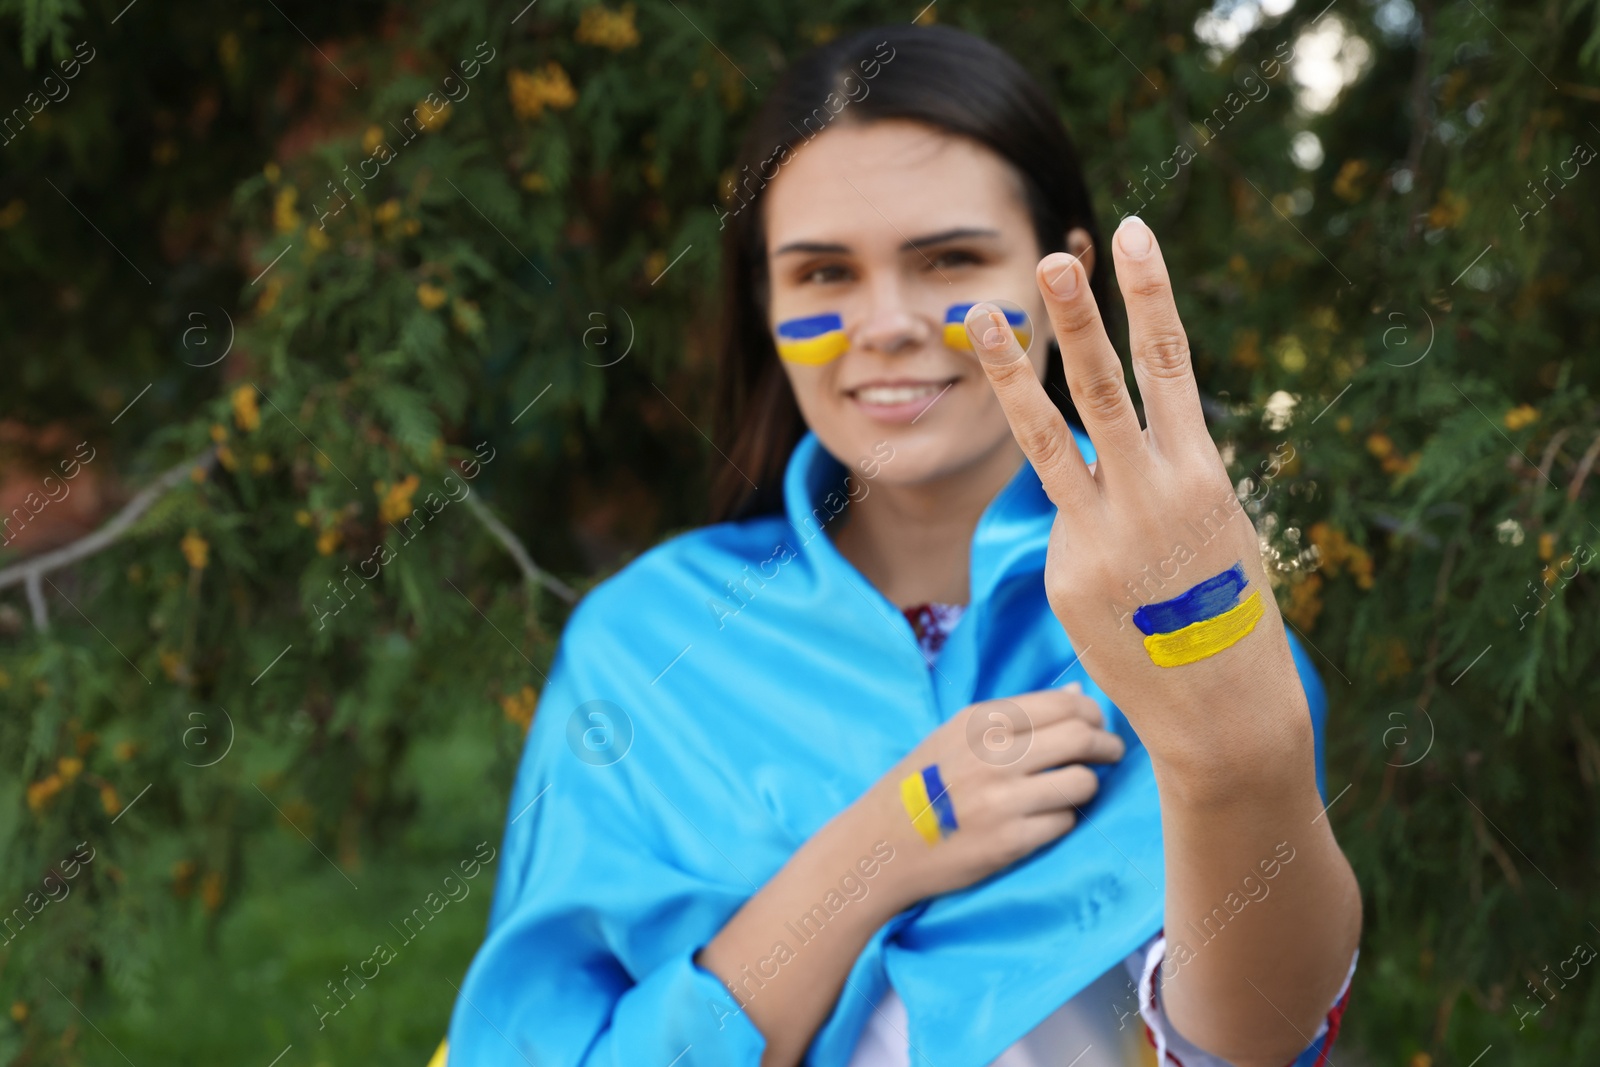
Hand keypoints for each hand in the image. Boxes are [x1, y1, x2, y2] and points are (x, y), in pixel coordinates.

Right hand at [860, 683, 1124, 909]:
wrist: (880, 843)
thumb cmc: (922, 784)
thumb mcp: (957, 736)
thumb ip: (1017, 716)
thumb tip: (1079, 695)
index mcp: (980, 721)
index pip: (1062, 704)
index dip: (1092, 715)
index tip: (1097, 727)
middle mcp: (992, 755)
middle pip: (1081, 738)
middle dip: (1107, 746)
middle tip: (1111, 754)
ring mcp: (1001, 799)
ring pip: (1082, 782)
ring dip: (1088, 785)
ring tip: (1078, 789)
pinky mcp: (1009, 841)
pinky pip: (1064, 822)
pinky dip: (1063, 819)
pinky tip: (1046, 818)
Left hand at [967, 216, 1309, 785]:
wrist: (1219, 711)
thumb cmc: (1226, 612)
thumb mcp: (1217, 530)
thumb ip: (1166, 475)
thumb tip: (1110, 444)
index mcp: (1202, 473)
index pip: (1171, 365)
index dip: (1149, 296)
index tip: (1131, 234)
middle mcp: (1152, 493)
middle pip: (1103, 387)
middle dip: (1077, 318)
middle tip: (1051, 257)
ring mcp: (1101, 533)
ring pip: (1047, 438)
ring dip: (1011, 371)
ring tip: (978, 313)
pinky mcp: (1064, 571)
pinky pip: (1060, 526)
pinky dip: (1077, 536)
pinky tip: (1112, 585)